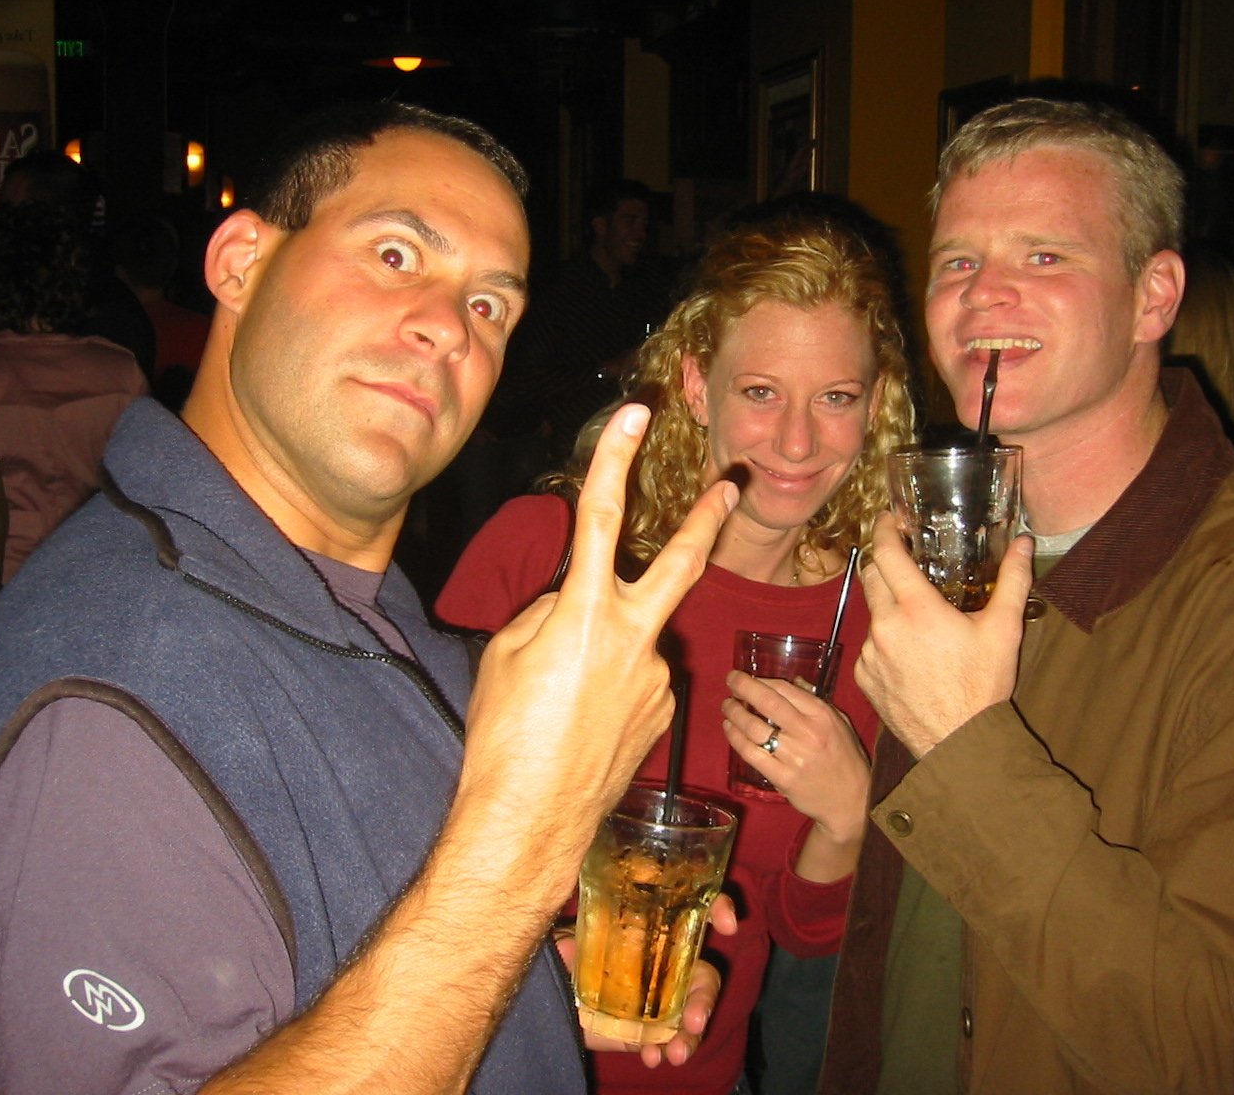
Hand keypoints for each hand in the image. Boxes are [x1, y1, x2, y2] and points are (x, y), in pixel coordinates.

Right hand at [462, 405, 737, 873]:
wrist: (532, 819)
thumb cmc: (504, 735)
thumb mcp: (509, 654)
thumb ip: (551, 611)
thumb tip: (577, 600)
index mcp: (586, 613)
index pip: (600, 518)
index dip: (615, 461)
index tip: (633, 414)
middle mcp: (634, 637)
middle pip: (681, 563)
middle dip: (706, 520)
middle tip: (729, 485)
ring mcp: (658, 676)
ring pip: (635, 636)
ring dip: (607, 648)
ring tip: (563, 703)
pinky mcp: (666, 711)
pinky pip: (639, 678)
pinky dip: (613, 684)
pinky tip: (584, 722)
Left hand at [556, 895, 737, 1066]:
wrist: (551, 997)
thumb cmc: (563, 954)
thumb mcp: (570, 931)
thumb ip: (577, 926)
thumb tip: (570, 921)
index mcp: (655, 929)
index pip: (697, 910)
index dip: (720, 909)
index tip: (729, 925)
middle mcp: (665, 962)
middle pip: (702, 975)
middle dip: (705, 999)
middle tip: (695, 1021)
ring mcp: (660, 998)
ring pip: (693, 1013)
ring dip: (691, 1036)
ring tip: (676, 1054)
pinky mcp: (649, 1029)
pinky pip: (669, 1041)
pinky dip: (664, 1051)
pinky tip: (650, 1058)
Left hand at [721, 674, 868, 847]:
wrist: (852, 801)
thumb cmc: (846, 758)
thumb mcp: (839, 723)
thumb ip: (815, 701)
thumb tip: (792, 681)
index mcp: (822, 716)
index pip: (785, 690)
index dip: (761, 680)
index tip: (746, 676)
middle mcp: (808, 733)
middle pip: (768, 703)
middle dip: (743, 688)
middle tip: (730, 681)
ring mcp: (794, 757)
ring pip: (754, 729)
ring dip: (735, 713)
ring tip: (727, 706)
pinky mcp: (783, 779)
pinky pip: (752, 754)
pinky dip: (735, 739)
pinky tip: (729, 729)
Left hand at [856, 513, 1033, 757]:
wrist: (959, 743)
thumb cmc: (982, 687)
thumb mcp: (1004, 630)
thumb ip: (1012, 580)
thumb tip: (1023, 544)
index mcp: (916, 609)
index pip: (887, 553)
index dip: (885, 529)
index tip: (888, 519)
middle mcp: (885, 626)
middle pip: (871, 576)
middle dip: (886, 564)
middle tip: (908, 565)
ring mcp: (871, 653)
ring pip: (871, 613)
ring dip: (888, 607)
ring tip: (919, 621)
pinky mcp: (864, 676)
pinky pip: (869, 646)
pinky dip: (885, 641)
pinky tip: (912, 654)